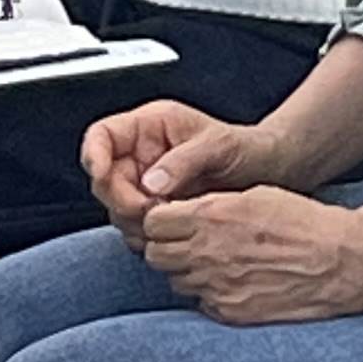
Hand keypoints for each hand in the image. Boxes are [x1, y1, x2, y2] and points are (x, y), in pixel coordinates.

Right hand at [82, 103, 276, 246]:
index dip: (94, 154)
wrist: (268, 171)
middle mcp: (142, 155)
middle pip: (105, 179)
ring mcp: (146, 184)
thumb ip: (184, 161)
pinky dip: (148, 234)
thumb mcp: (219, 146)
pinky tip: (173, 231)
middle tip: (152, 208)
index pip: (102, 135)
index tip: (101, 172)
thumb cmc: (247, 147)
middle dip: (123, 198)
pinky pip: (135, 226)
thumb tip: (151, 183)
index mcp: (150, 127)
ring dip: (136, 220)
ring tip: (170, 217)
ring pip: (116, 207)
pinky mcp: (155, 209)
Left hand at [141, 185, 362, 325]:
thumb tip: (180, 212)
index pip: (152, 222)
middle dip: (166, 247)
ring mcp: (216, 286)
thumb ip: (212, 204)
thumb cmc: (303, 222)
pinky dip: (209, 294)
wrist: (341, 262)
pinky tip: (233, 283)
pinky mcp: (230, 312)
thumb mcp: (256, 195)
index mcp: (212, 216)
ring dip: (186, 272)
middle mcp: (207, 253)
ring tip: (215, 263)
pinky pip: (200, 303)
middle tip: (187, 243)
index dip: (160, 220)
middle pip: (155, 254)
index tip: (172, 221)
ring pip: (175, 281)